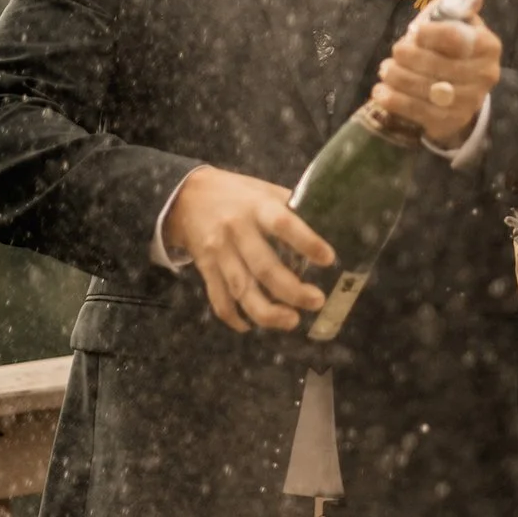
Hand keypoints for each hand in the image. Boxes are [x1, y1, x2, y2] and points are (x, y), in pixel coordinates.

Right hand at [161, 166, 337, 333]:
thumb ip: (290, 207)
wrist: (186, 197)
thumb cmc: (236, 193)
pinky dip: (234, 317)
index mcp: (257, 207)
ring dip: (267, 311)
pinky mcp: (206, 269)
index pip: (283, 224)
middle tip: (316, 301)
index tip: (329, 259)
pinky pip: (219, 300)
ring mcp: (219, 253)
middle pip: (264, 267)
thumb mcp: (264, 190)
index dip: (306, 242)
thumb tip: (331, 223)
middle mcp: (237, 231)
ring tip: (292, 321)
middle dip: (292, 290)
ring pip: (242, 290)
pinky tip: (251, 326)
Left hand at [372, 0, 501, 149]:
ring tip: (385, 70)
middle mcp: (485, 75)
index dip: (430, 33)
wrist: (462, 91)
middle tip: (395, 52)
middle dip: (409, 56)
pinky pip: (418, 111)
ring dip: (398, 77)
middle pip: (438, 64)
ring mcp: (469, 102)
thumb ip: (459, 6)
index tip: (415, 32)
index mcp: (488, 46)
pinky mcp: (451, 121)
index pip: (455, 37)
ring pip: (425, 89)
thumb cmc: (454, 49)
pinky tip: (380, 91)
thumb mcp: (459, 24)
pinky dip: (394, 101)